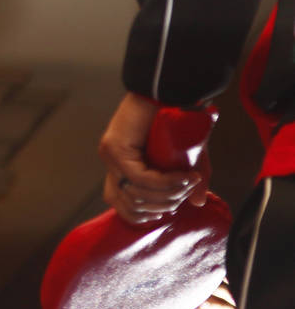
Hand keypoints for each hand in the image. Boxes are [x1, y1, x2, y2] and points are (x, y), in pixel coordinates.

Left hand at [100, 93, 206, 224]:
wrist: (171, 92)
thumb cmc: (178, 122)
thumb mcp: (186, 159)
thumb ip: (188, 183)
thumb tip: (197, 204)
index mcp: (122, 169)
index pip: (121, 206)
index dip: (145, 215)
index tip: (171, 208)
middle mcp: (112, 164)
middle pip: (129, 206)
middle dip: (163, 206)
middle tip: (186, 192)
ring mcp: (111, 156)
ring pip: (135, 194)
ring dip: (167, 195)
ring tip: (189, 182)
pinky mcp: (115, 148)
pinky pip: (140, 177)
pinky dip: (165, 182)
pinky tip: (185, 177)